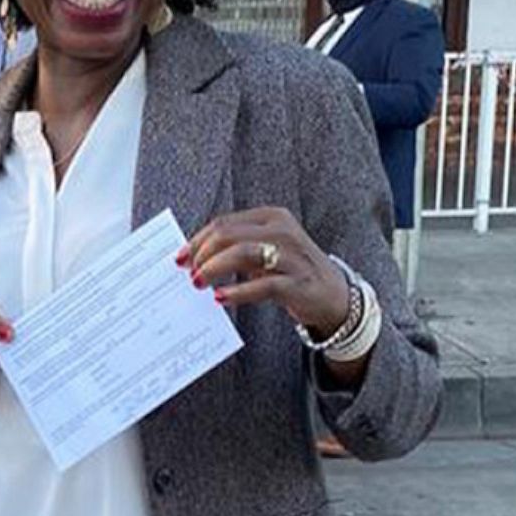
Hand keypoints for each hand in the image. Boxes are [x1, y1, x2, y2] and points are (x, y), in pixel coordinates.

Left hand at [178, 207, 348, 337]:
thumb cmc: (292, 270)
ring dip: (215, 268)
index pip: (224, 223)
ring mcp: (292, 256)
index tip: (180, 258)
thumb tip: (194, 257)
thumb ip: (236, 248)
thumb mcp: (266, 250)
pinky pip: (262, 285)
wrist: (334, 295)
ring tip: (199, 282)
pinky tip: (221, 298)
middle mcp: (282, 231)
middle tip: (189, 272)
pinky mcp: (297, 282)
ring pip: (243, 253)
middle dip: (202, 254)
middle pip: (229, 235)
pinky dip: (238, 292)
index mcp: (271, 217)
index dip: (197, 240)